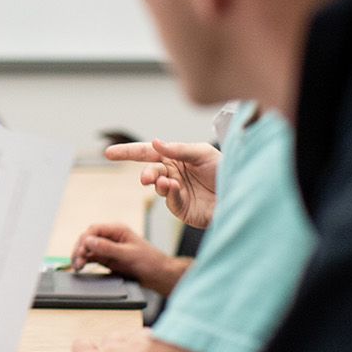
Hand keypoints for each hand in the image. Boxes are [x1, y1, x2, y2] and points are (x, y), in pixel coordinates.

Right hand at [70, 223, 188, 295]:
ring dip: (81, 257)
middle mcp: (111, 238)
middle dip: (80, 249)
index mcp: (118, 230)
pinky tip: (80, 267)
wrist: (159, 276)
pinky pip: (92, 258)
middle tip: (77, 262)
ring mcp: (109, 249)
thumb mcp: (128, 255)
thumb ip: (108, 248)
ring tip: (77, 267)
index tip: (82, 251)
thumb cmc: (150, 262)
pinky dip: (85, 262)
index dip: (85, 239)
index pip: (95, 230)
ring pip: (88, 249)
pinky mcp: (108, 259)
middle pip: (88, 239)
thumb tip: (88, 241)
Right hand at [104, 139, 221, 228]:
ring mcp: (176, 192)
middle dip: (146, 174)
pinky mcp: (182, 208)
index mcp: (175, 157)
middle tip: (146, 178)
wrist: (242, 194)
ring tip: (165, 183)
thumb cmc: (224, 170)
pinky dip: (170, 193)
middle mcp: (172, 173)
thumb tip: (154, 143)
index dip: (127, 152)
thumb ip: (178, 149)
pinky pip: (170, 200)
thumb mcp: (203, 153)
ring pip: (157, 187)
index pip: (146, 152)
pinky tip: (175, 188)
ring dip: (158, 184)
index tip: (108, 153)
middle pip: (150, 171)